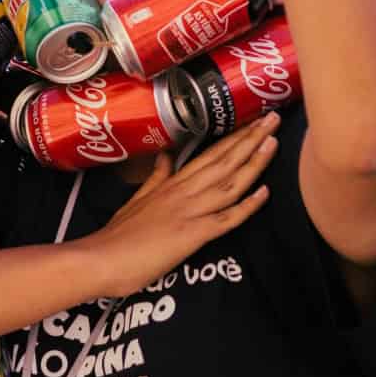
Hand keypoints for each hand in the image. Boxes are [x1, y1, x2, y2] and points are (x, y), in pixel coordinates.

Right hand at [78, 112, 278, 297]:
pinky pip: (226, 218)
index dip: (234, 137)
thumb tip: (165, 155)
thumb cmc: (119, 233)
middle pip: (224, 160)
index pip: (210, 154)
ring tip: (273, 142)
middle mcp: (184, 191)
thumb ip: (156, 176)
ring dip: (254, 162)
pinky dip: (247, 206)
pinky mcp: (192, 234)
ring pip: (229, 182)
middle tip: (274, 118)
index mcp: (172, 183)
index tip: (253, 120)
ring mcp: (189, 211)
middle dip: (251, 139)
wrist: (102, 258)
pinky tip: (265, 193)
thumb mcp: (138, 197)